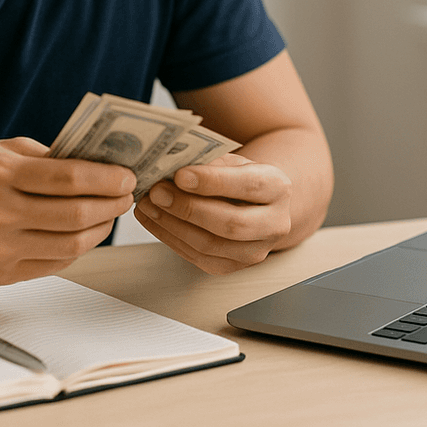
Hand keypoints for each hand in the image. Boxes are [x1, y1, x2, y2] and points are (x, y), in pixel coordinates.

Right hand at [0, 137, 135, 284]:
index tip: (128, 176)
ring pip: (70, 244)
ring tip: (110, 214)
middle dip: (111, 204)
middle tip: (127, 195)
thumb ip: (47, 157)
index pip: (67, 178)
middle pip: (74, 215)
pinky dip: (78, 247)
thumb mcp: (2, 151)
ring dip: (101, 229)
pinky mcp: (1, 274)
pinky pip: (55, 262)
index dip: (106, 179)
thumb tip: (100, 168)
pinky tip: (85, 232)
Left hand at [134, 154, 292, 273]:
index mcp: (278, 188)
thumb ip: (208, 162)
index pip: (248, 186)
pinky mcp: (233, 266)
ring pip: (210, 245)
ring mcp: (255, 251)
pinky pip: (197, 257)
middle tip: (157, 192)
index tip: (180, 174)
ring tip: (148, 204)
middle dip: (188, 208)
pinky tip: (153, 219)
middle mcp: (275, 224)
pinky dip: (170, 237)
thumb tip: (169, 165)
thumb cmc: (238, 177)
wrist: (255, 204)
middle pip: (231, 223)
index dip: (213, 181)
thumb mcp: (232, 161)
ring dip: (172, 225)